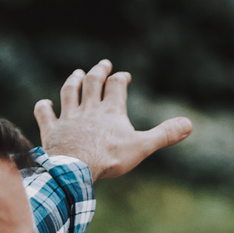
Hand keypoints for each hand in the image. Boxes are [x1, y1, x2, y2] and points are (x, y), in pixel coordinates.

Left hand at [34, 60, 192, 181]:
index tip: (124, 75)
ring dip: (73, 81)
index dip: (121, 78)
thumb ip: (164, 134)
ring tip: (77, 73)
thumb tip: (189, 124)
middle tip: (103, 64)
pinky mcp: (52, 130)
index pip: (116, 87)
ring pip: (69, 92)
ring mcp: (68, 118)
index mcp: (111, 110)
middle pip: (92, 83)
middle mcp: (88, 108)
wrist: (76, 168)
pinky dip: (44, 108)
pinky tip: (45, 103)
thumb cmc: (110, 157)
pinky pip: (45, 115)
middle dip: (98, 71)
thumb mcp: (142, 146)